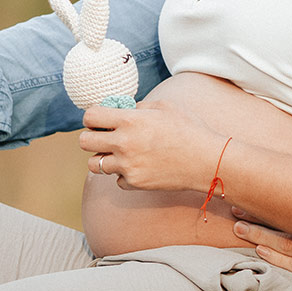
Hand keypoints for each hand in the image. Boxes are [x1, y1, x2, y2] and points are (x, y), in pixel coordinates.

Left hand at [80, 99, 222, 193]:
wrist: (206, 161)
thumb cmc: (189, 129)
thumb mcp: (165, 107)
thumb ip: (139, 107)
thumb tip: (123, 108)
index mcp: (130, 120)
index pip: (90, 116)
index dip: (93, 117)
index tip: (102, 119)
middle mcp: (124, 144)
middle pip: (84, 142)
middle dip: (92, 137)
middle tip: (106, 137)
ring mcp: (127, 166)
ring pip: (94, 164)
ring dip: (103, 158)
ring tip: (119, 153)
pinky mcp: (134, 183)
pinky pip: (116, 179)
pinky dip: (123, 174)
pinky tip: (139, 167)